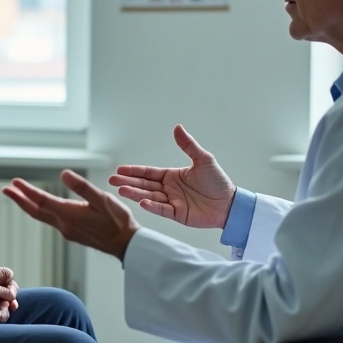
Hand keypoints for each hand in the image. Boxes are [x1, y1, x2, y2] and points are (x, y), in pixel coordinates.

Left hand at [4, 170, 140, 261]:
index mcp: (69, 214)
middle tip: (5, 189)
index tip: (13, 183)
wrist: (125, 245)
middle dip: (19, 200)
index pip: (41, 201)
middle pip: (36, 211)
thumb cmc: (118, 221)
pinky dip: (41, 211)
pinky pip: (51, 220)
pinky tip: (42, 207)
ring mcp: (67, 231)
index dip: (26, 191)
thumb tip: (64, 174)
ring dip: (28, 205)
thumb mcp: (102, 199)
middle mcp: (64, 224)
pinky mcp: (73, 234)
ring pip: (42, 216)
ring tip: (19, 195)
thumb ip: (82, 187)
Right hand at [108, 124, 235, 228]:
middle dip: (128, 182)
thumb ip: (188, 146)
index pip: (149, 173)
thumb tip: (177, 128)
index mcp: (172, 176)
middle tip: (112, 180)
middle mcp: (169, 189)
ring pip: (149, 197)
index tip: (120, 169)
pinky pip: (162, 209)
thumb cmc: (218, 181)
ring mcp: (172, 202)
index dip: (134, 171)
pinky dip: (152, 206)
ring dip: (136, 193)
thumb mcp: (203, 160)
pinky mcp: (178, 214)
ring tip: (122, 189)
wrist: (229, 203)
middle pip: (144, 185)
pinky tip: (142, 202)